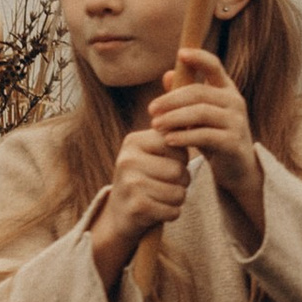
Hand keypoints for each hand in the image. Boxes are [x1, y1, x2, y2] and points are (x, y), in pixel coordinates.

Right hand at [87, 55, 262, 296]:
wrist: (120, 216)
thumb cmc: (144, 179)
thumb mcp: (152, 151)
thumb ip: (169, 128)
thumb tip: (181, 86)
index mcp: (133, 141)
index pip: (177, 145)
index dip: (179, 159)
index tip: (164, 164)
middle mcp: (127, 159)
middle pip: (180, 170)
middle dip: (179, 181)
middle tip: (161, 185)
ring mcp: (129, 184)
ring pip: (179, 191)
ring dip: (176, 199)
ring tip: (159, 197)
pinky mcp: (136, 207)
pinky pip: (173, 210)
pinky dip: (170, 213)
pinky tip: (155, 211)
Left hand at [143, 53, 262, 231]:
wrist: (235, 169)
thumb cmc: (213, 136)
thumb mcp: (198, 115)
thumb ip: (184, 95)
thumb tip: (167, 75)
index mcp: (226, 90)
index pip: (215, 66)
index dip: (199, 57)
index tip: (181, 54)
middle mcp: (234, 102)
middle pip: (199, 92)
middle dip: (171, 99)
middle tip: (151, 110)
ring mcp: (236, 122)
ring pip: (201, 113)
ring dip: (174, 118)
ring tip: (156, 125)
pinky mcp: (233, 143)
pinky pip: (205, 135)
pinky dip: (184, 137)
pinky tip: (168, 140)